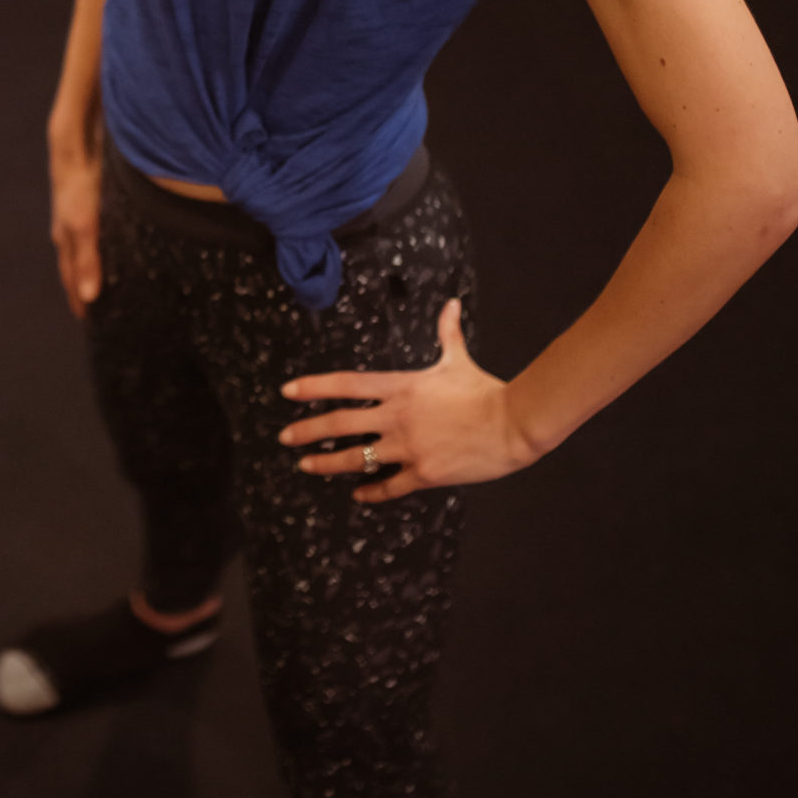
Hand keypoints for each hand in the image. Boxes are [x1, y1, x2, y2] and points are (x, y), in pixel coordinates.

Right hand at [49, 132, 102, 317]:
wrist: (76, 144)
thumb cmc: (78, 187)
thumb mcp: (83, 226)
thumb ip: (87, 260)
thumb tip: (88, 297)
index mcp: (66, 239)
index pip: (72, 278)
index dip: (78, 299)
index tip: (88, 322)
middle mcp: (71, 227)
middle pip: (79, 264)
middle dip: (86, 286)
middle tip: (101, 308)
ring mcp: (82, 212)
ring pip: (90, 247)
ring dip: (98, 265)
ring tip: (114, 279)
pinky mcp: (96, 198)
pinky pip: (103, 229)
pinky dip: (110, 243)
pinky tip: (124, 242)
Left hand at [277, 302, 539, 503]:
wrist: (513, 424)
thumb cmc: (485, 390)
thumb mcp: (458, 360)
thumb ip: (447, 333)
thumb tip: (451, 303)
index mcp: (400, 387)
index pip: (346, 384)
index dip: (313, 388)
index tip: (287, 392)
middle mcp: (397, 417)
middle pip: (341, 424)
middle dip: (308, 431)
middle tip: (284, 437)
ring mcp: (408, 447)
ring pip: (357, 458)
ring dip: (328, 463)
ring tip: (306, 466)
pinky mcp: (424, 473)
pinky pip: (389, 486)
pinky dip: (370, 491)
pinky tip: (358, 493)